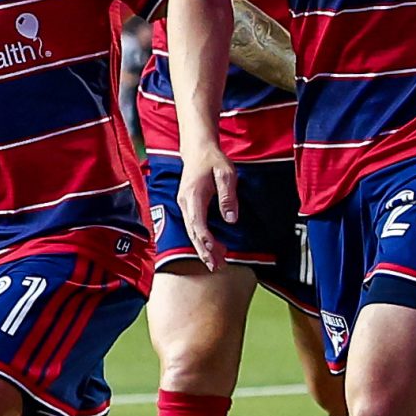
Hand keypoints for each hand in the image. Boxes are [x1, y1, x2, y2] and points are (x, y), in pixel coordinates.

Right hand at [176, 142, 237, 272]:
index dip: (206, 240)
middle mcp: (185, 203)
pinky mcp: (187, 205)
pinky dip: (200, 239)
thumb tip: (231, 219)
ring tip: (214, 263)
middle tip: (216, 266)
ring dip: (202, 248)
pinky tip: (209, 248)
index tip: (215, 252)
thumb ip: (228, 197)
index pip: (198, 223)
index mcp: (194, 196)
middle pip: (193, 233)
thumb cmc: (213, 160)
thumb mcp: (226, 174)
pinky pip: (192, 227)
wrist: (197, 149)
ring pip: (191, 232)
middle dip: (204, 251)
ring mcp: (184, 204)